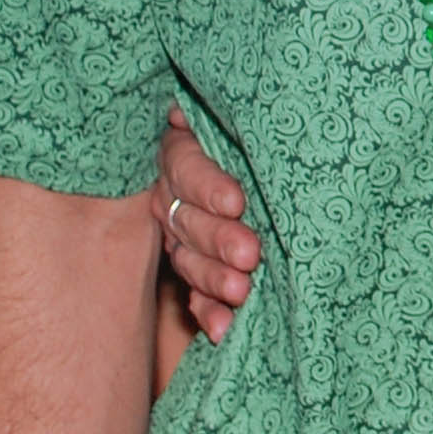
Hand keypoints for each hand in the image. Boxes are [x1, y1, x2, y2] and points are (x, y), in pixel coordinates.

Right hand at [153, 107, 258, 343]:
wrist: (251, 154)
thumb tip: (203, 105)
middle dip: (219, 240)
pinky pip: (193, 292)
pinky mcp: (193, 265)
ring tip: (241, 293)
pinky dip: (207, 311)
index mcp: (183, 151)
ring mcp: (179, 233)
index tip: (237, 202)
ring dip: (213, 279)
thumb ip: (234, 112)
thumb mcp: (241, 115)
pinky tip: (223, 328)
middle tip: (251, 256)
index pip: (190, 168)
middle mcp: (174, 194)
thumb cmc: (258, 129)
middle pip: (189, 219)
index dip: (210, 186)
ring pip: (188, 259)